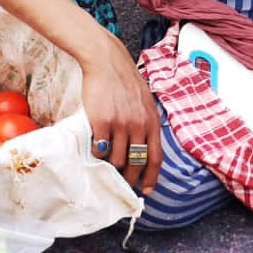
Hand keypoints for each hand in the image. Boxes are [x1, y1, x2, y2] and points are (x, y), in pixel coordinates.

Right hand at [80, 40, 161, 194]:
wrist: (106, 62)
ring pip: (118, 159)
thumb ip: (146, 123)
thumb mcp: (145, 102)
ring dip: (112, 166)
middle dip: (129, 177)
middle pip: (136, 163)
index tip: (146, 190)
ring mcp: (121, 124)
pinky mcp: (102, 122)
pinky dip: (98, 154)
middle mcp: (139, 125)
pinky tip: (95, 149)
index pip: (156, 157)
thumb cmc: (125, 82)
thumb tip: (143, 147)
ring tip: (106, 165)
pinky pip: (100, 149)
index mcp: (152, 121)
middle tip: (122, 183)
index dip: (151, 177)